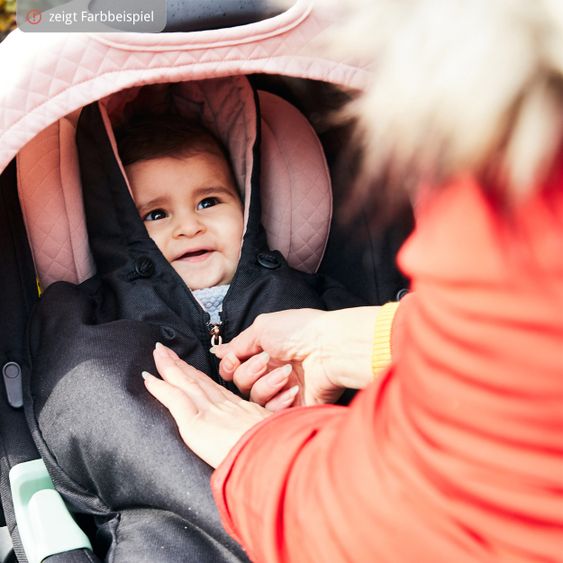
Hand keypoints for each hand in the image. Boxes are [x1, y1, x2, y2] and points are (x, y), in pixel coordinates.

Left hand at [143, 343, 270, 468]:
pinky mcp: (198, 424)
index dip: (200, 375)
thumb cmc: (282, 453)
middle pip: (199, 380)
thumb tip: (274, 442)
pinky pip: (175, 399)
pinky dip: (160, 387)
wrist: (279, 460)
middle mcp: (226, 406)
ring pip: (186, 383)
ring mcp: (212, 412)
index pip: (215, 389)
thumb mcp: (278, 437)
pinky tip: (148, 378)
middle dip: (183, 365)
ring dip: (169, 367)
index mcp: (244, 410)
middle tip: (167, 351)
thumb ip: (270, 434)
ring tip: (158, 354)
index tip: (190, 366)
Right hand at [211, 307, 377, 406]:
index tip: (234, 359)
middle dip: (249, 372)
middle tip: (267, 360)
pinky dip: (280, 400)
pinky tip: (295, 389)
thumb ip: (238, 344)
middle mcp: (270, 371)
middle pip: (240, 384)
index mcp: (264, 351)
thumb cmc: (300, 332)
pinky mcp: (293, 407)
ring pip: (253, 398)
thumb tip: (218, 352)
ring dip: (266, 384)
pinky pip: (271, 413)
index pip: (234, 367)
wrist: (330, 349)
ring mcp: (282, 390)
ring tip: (287, 373)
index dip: (229, 366)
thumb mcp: (262, 328)